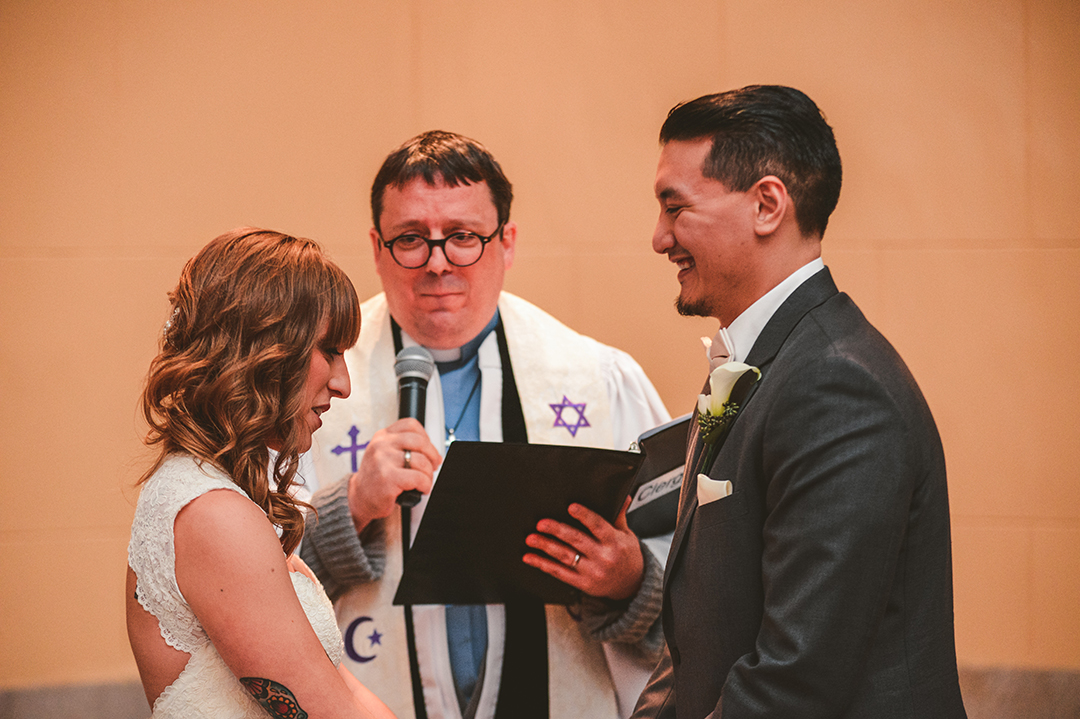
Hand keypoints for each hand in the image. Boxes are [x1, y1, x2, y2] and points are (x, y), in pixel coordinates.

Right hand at [346, 418, 440, 533]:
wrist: (360, 499)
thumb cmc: (376, 478)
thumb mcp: (386, 455)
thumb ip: (404, 448)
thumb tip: (434, 454)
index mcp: (382, 436)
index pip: (411, 425)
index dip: (425, 437)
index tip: (427, 450)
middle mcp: (381, 445)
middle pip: (419, 441)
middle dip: (432, 455)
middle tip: (433, 466)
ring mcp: (383, 460)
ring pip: (421, 461)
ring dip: (428, 474)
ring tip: (424, 481)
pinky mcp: (388, 478)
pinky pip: (418, 478)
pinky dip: (425, 485)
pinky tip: (421, 489)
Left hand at [522, 498, 643, 600]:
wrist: (632, 585)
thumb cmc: (627, 556)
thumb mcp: (626, 535)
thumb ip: (619, 516)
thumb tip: (624, 496)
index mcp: (615, 542)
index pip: (598, 526)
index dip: (584, 516)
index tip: (571, 507)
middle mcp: (603, 557)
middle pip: (577, 541)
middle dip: (557, 531)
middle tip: (541, 524)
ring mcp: (592, 572)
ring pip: (565, 557)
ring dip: (546, 547)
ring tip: (531, 539)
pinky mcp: (582, 584)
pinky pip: (560, 573)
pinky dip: (543, 565)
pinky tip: (531, 558)